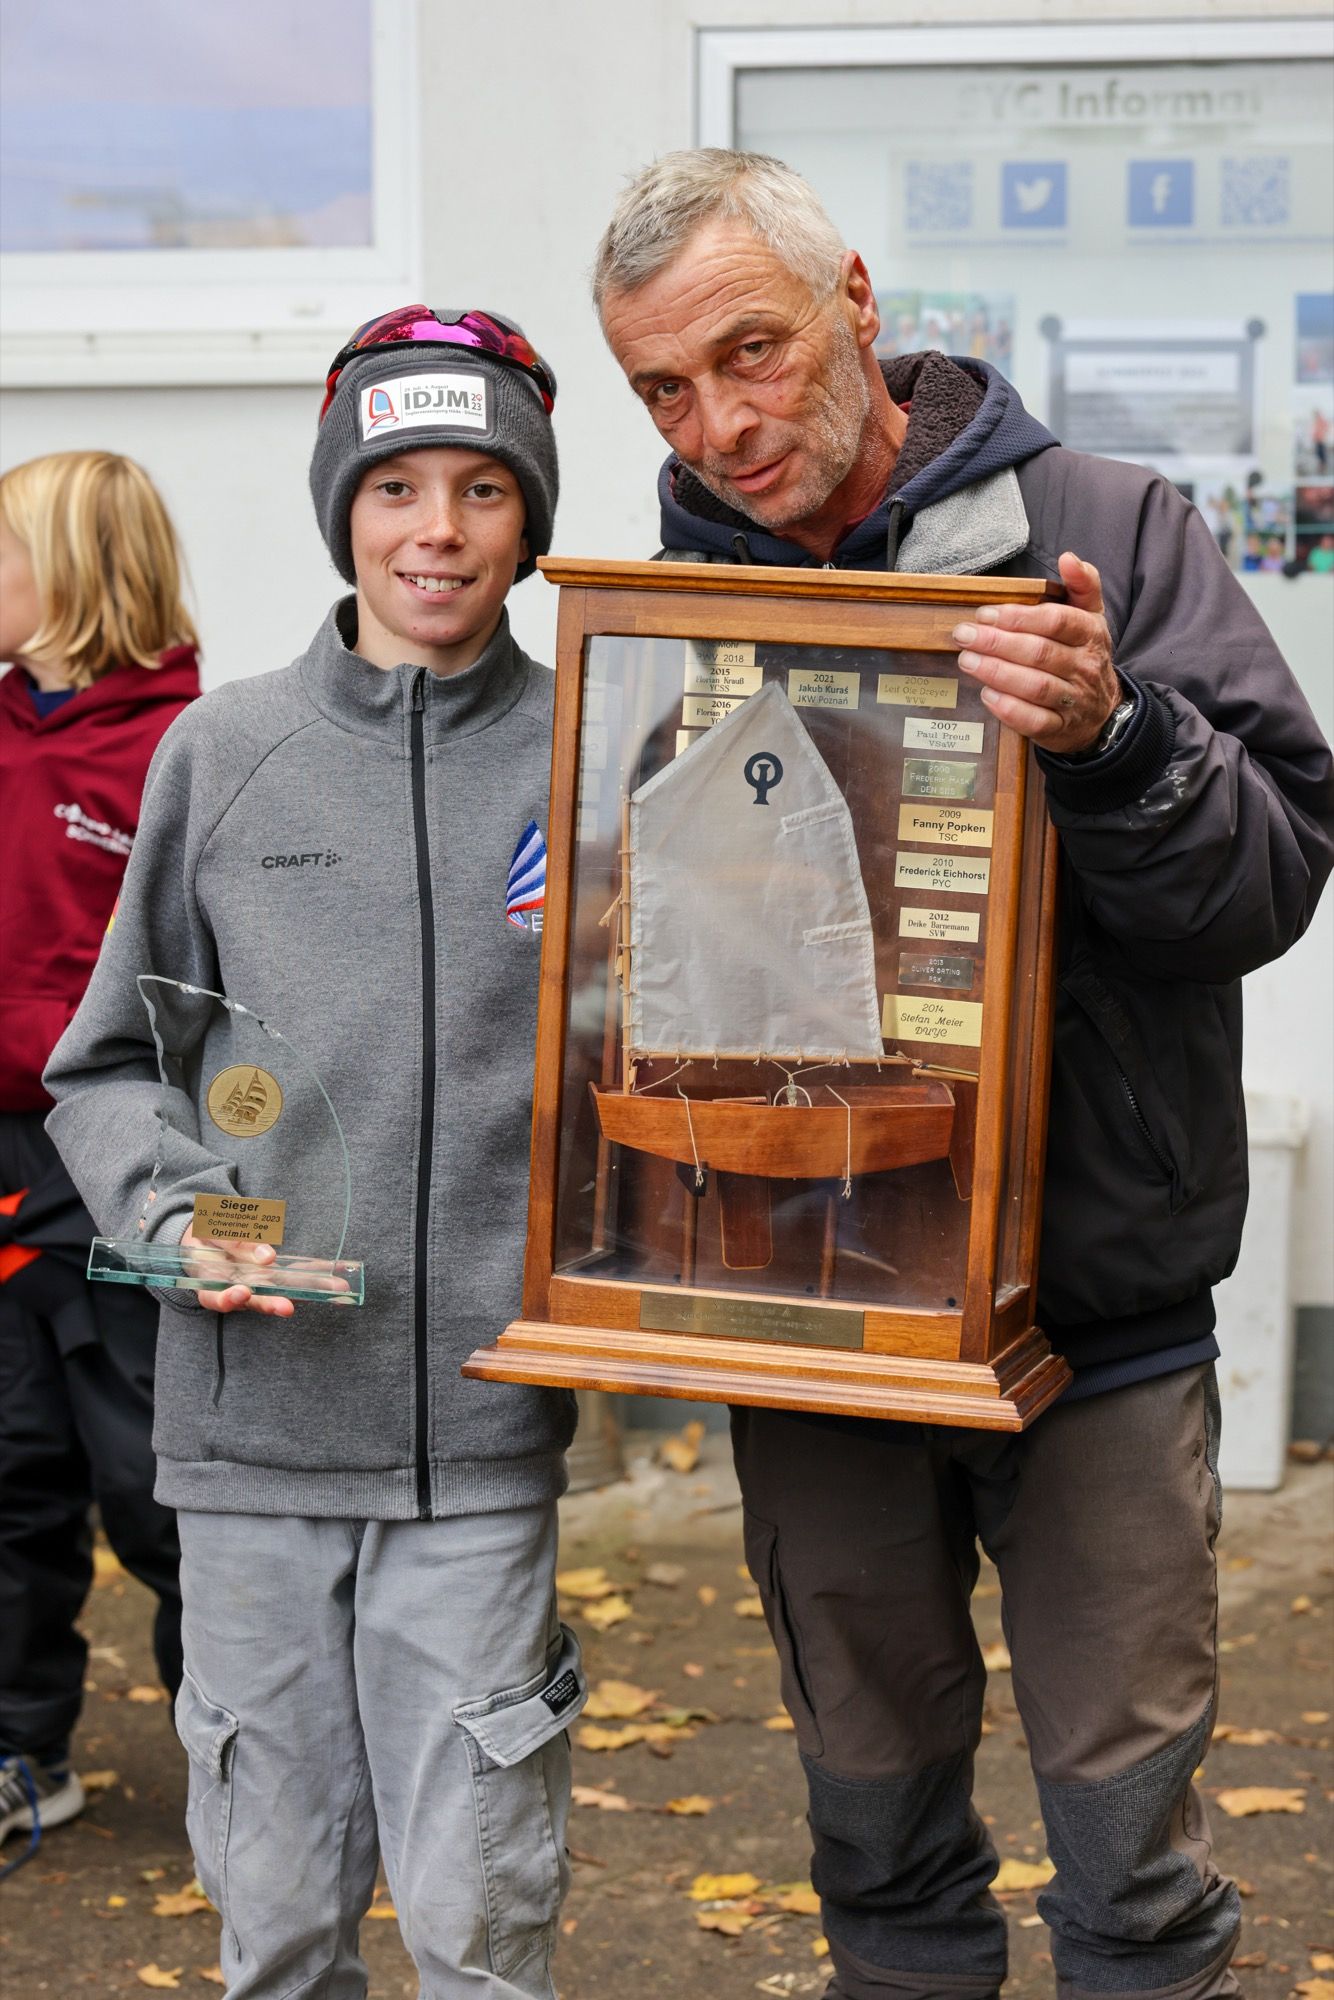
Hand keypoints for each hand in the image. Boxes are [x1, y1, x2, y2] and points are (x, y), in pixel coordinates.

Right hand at [180, 1225, 295, 1316]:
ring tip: (300, 1300)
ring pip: (264, 1297)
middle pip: (247, 1303)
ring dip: (283, 1299)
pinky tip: (310, 1289)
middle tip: (285, 1307)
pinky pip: (277, 1286)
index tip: (243, 1292)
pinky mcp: (262, 1280)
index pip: (214, 1298)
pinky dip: (292, 1287)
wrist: (207, 1235)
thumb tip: (267, 1257)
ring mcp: (247, 1286)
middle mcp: (229, 1289)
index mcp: (207, 1281)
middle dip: (267, 1304)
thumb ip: (235, 1243)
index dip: (227, 1299)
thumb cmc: (205, 1235)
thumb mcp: (212, 1233)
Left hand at [953, 552, 1121, 754]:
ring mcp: (1072, 701)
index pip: (1057, 622)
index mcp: (1090, 635)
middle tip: (964, 636)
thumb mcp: (1091, 616)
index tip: (986, 614)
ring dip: (997, 673)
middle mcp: (1084, 668)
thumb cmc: (1085, 655)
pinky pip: (1034, 721)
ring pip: (1035, 686)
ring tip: (967, 661)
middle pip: (1040, 653)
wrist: (1104, 712)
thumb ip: (1083, 584)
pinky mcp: (1058, 729)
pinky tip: (986, 695)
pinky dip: (1009, 709)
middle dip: (998, 643)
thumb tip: (1069, 558)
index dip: (1020, 617)